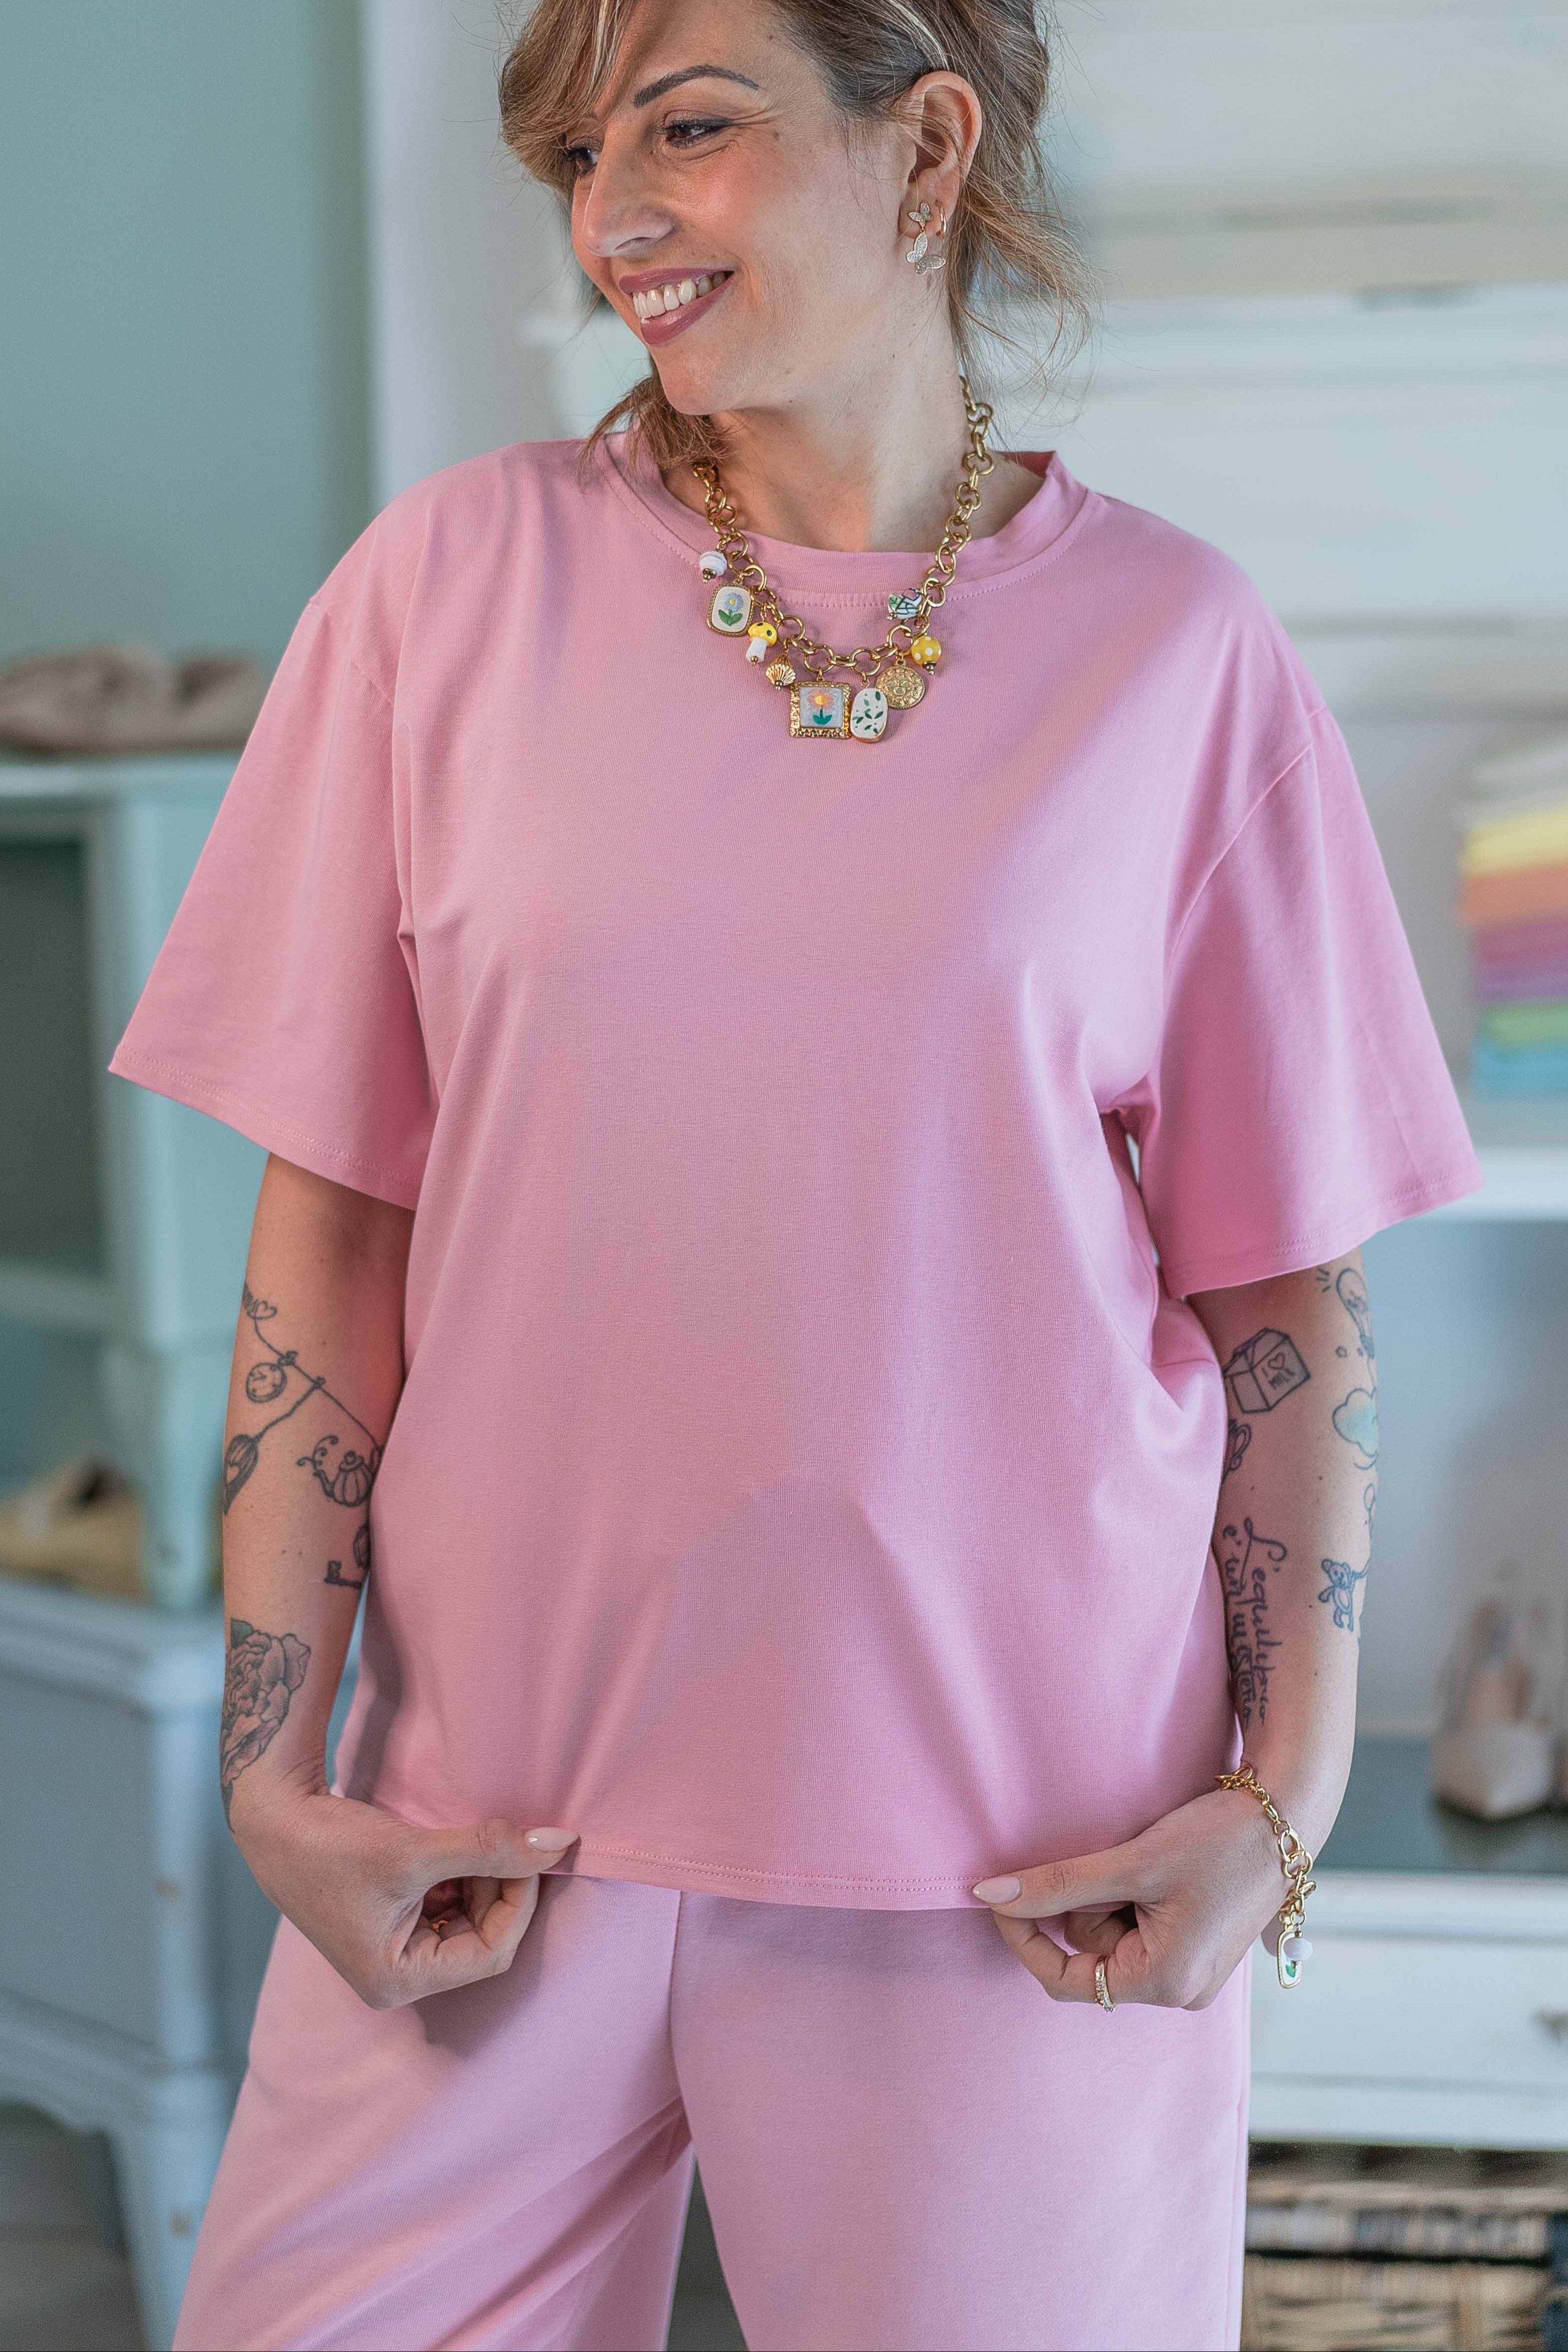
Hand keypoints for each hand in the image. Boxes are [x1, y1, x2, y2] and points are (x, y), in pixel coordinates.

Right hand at [231, 1779, 578, 2008]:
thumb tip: (561, 1843)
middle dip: (503, 1886)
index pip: (491, 1952)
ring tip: (479, 1837)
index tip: (531, 1852)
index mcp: (398, 1981)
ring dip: (486, 1876)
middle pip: (485, 1936)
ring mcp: (398, 1946)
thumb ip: (489, 1848)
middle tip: (507, 1838)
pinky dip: (466, 1871)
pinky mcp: (398, 1916)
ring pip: (472, 1915)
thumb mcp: (415, 1851)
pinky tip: (460, 1843)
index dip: (519, 1900)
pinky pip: (453, 1901)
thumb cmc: (332, 1845)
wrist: (276, 1818)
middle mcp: (399, 1974)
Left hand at [971, 1786, 1291, 2008]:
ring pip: (1112, 1938)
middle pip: (1091, 1956)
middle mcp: (1181, 1991)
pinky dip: (1131, 1898)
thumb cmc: (1216, 1838)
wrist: (1285, 1816)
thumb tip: (987, 1894)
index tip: (1003, 1895)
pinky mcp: (1198, 1948)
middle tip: (1119, 1863)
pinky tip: (1158, 1869)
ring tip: (1148, 1861)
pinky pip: (1138, 1930)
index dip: (1026, 1938)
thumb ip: (1056, 1885)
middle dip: (1086, 1907)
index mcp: (1166, 1982)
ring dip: (1111, 1897)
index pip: (1066, 1981)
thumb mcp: (1130, 1862)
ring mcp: (1193, 1972)